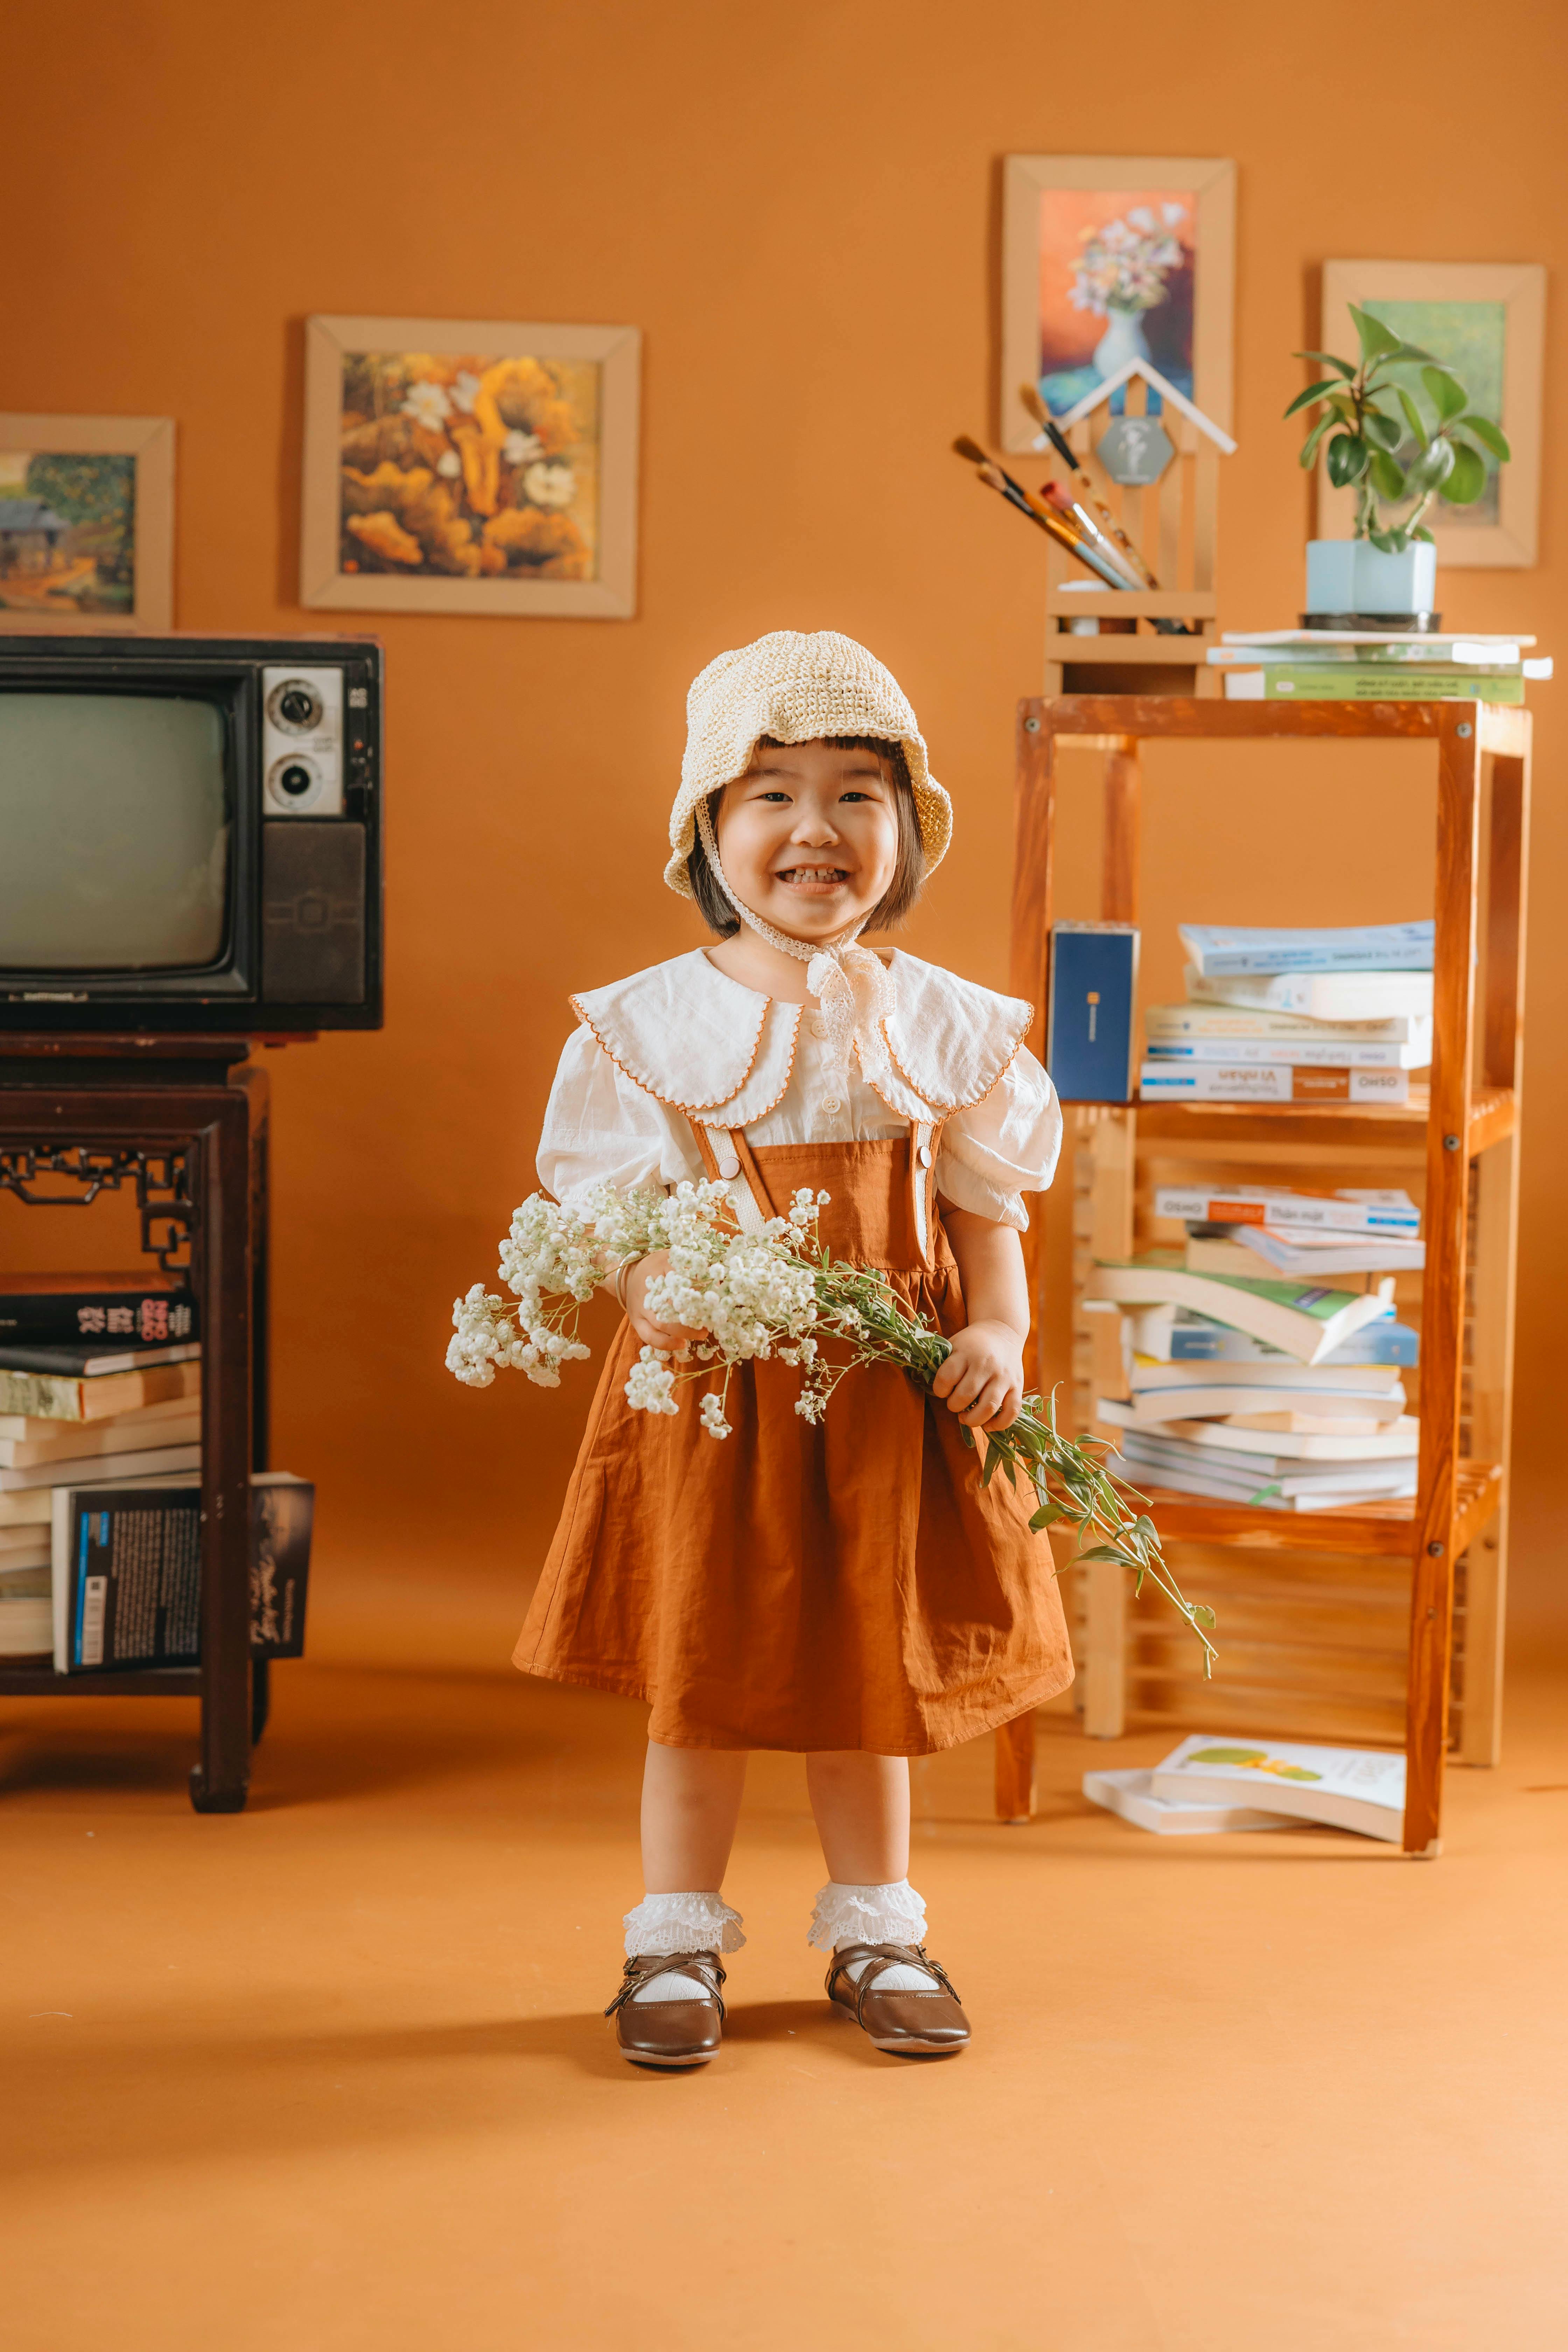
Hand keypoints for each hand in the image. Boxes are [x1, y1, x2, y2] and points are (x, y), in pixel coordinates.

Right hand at [623, 1251, 705, 1351]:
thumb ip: (691, 1267)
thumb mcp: (671, 1259)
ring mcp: (639, 1309)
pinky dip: (666, 1344)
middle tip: (711, 1320)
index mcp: (657, 1271)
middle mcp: (646, 1292)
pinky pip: (649, 1337)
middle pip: (670, 1308)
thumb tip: (715, 1282)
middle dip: (692, 1316)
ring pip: (660, 1325)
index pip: (679, 1282)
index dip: (697, 1291)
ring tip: (702, 1334)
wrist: (629, 1276)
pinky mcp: (636, 1322)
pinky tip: (682, 1344)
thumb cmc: (656, 1267)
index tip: (713, 1298)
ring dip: (683, 1332)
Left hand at [931, 1319, 1024, 1434]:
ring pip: (989, 1407)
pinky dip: (998, 1424)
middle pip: (966, 1395)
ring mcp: (1004, 1377)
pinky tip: (987, 1424)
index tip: (942, 1390)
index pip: (946, 1377)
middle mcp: (986, 1365)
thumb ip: (944, 1366)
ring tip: (966, 1417)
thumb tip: (937, 1393)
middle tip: (954, 1404)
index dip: (939, 1389)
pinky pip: (1011, 1412)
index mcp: (966, 1353)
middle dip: (954, 1406)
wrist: (1002, 1332)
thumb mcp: (954, 1345)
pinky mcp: (1017, 1386)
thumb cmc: (971, 1344)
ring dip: (973, 1419)